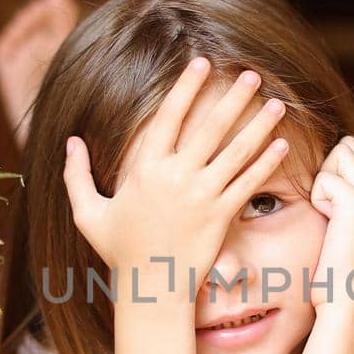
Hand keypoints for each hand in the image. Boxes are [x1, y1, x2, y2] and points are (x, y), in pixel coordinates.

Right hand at [62, 57, 289, 299]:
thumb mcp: (88, 213)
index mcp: (146, 169)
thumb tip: (70, 141)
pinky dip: (266, 162)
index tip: (201, 63)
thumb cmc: (120, 251)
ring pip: (237, 152)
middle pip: (211, 127)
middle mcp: (177, 177)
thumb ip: (76, 175)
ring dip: (259, 124)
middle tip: (253, 73)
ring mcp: (202, 196)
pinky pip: (248, 183)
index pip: (169, 117)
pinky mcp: (222, 216)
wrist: (151, 289)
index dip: (186, 87)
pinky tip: (282, 144)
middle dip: (234, 97)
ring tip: (278, 102)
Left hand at [308, 135, 353, 312]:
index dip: (332, 166)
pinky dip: (318, 199)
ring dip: (323, 182)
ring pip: (339, 154)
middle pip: (347, 145)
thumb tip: (323, 174)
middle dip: (327, 168)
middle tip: (327, 209)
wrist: (346, 300)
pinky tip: (328, 224)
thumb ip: (337, 198)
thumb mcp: (338, 226)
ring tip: (328, 216)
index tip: (327, 203)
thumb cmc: (333, 270)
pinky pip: (325, 178)